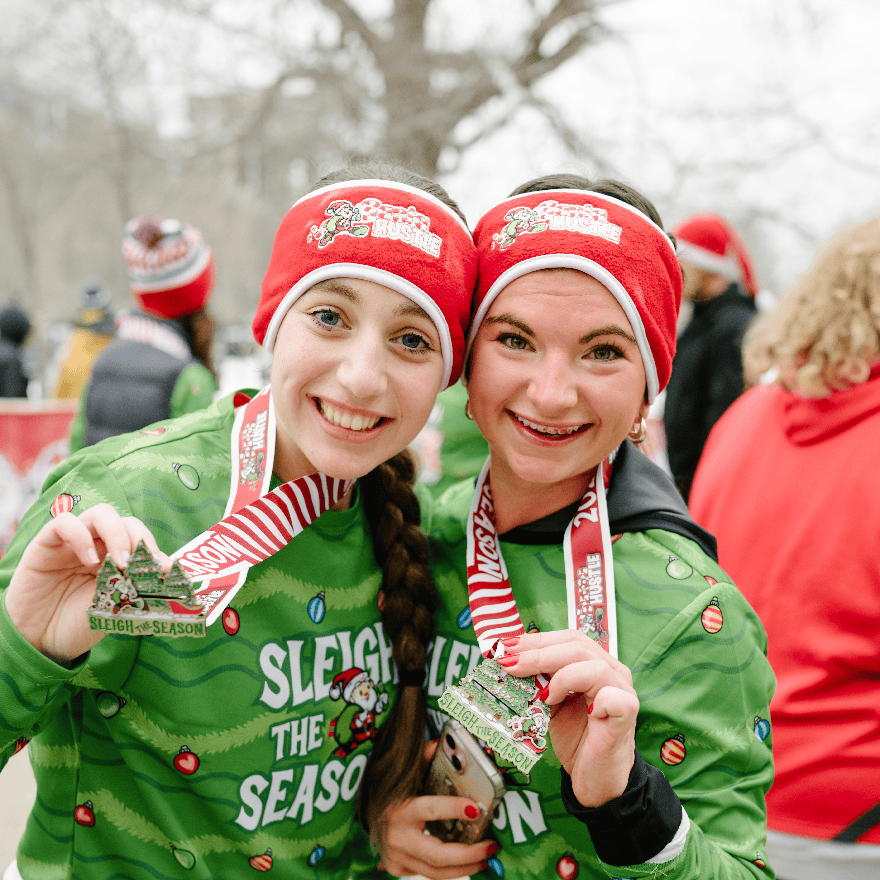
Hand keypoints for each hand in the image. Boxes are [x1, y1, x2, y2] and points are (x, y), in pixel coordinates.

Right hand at [4, 504, 169, 663]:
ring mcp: (74, 541)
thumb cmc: (79, 622)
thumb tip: (168, 572)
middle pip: (126, 521)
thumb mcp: (115, 607)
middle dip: (139, 539)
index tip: (165, 570)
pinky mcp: (46, 543)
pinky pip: (64, 523)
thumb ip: (136, 588)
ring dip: (117, 534)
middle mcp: (98, 544)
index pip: (141, 538)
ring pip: (101, 514)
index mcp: (118, 557)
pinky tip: (90, 561)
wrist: (41, 640)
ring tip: (120, 562)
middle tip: (140, 565)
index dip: (155, 550)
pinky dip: (81, 536)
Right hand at [374, 741, 500, 878]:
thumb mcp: (406, 774)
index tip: (476, 809)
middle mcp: (397, 837)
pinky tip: (469, 863)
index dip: (454, 809)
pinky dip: (451, 871)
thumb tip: (439, 744)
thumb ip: (423, 759)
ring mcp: (397, 857)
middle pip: (437, 854)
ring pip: (436, 871)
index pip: (431, 809)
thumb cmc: (393, 793)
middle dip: (469, 854)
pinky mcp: (397, 868)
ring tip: (487, 857)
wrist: (370, 816)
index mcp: (400, 809)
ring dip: (466, 867)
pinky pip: (429, 874)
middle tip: (491, 846)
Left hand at [499, 629, 638, 807]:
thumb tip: (509, 661)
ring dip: (559, 675)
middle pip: (577, 646)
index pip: (568, 638)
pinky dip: (588, 699)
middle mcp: (613, 672)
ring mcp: (623, 692)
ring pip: (594, 666)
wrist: (595, 780)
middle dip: (538, 653)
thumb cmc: (576, 739)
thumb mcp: (551, 703)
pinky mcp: (626, 716)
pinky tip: (569, 708)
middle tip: (510, 663)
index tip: (507, 646)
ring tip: (542, 695)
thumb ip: (539, 681)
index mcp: (596, 663)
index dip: (537, 639)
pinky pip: (611, 698)